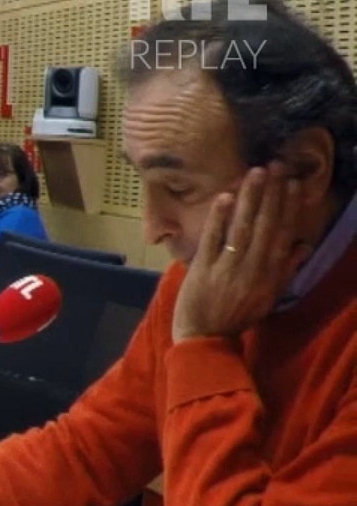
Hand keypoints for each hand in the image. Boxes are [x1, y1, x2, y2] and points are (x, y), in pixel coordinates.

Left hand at [172, 163, 318, 341]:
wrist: (203, 339)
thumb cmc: (236, 317)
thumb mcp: (268, 297)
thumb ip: (285, 270)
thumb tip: (303, 245)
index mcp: (269, 274)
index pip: (282, 234)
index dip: (289, 208)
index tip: (294, 183)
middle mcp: (252, 268)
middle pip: (265, 226)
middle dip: (272, 194)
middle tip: (277, 166)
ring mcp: (226, 268)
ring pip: (242, 228)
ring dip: (250, 199)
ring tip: (256, 173)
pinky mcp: (202, 270)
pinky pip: (212, 240)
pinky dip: (219, 218)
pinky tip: (225, 197)